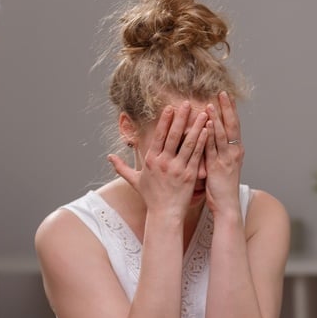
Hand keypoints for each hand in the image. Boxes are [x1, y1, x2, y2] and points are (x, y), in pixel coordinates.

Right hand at [108, 102, 208, 218]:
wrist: (164, 214)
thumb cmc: (151, 197)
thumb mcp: (135, 181)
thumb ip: (122, 167)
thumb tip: (109, 157)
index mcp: (151, 160)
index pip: (159, 136)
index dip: (165, 121)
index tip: (170, 107)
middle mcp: (163, 162)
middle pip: (174, 136)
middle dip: (181, 118)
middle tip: (187, 103)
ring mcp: (177, 169)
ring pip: (188, 143)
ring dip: (196, 127)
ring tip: (203, 113)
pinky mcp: (189, 175)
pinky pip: (197, 155)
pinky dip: (202, 142)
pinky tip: (207, 131)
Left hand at [203, 91, 243, 214]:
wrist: (227, 205)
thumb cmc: (222, 188)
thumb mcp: (222, 166)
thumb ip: (216, 151)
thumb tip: (207, 137)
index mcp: (235, 151)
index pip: (234, 126)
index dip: (231, 110)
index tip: (227, 96)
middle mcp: (234, 152)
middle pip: (232, 125)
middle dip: (227, 108)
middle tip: (223, 92)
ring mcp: (226, 159)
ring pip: (222, 134)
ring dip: (217, 118)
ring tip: (211, 104)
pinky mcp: (217, 166)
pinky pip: (213, 147)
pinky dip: (211, 135)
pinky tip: (208, 124)